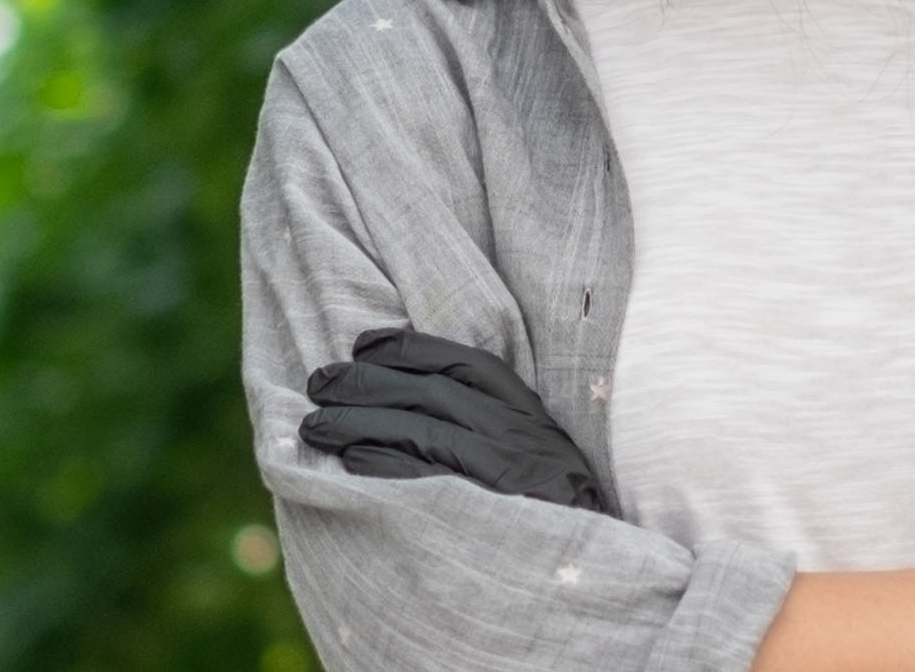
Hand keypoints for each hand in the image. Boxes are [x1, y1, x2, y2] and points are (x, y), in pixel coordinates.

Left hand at [298, 326, 609, 512]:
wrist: (597, 570)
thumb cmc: (554, 511)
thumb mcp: (536, 455)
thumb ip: (493, 424)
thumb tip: (414, 397)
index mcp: (529, 417)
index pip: (465, 364)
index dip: (410, 348)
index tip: (363, 345)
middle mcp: (521, 437)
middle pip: (433, 393)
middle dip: (368, 383)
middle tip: (319, 382)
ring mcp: (509, 475)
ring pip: (424, 431)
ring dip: (362, 423)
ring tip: (317, 426)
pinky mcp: (493, 514)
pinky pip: (429, 482)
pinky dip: (387, 467)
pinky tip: (353, 463)